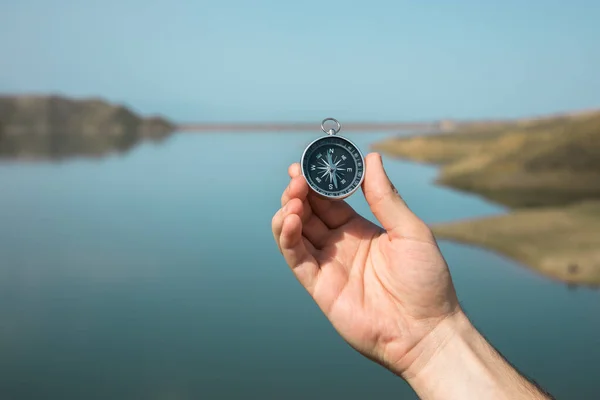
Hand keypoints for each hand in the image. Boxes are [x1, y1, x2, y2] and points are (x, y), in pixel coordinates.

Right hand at [272, 153, 459, 375]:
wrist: (425, 331)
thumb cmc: (426, 281)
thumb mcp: (410, 231)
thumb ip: (385, 197)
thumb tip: (371, 157)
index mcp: (360, 230)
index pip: (329, 199)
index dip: (317, 181)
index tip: (309, 162)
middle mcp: (339, 245)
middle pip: (309, 212)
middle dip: (299, 191)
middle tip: (297, 175)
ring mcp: (327, 265)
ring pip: (295, 232)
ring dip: (289, 210)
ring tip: (293, 196)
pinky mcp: (318, 286)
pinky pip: (296, 257)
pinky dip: (287, 237)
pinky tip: (290, 218)